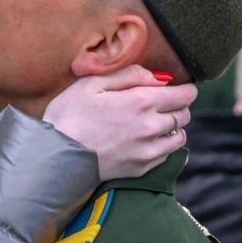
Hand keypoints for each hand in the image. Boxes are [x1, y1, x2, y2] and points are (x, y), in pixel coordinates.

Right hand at [42, 65, 195, 180]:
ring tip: (156, 122)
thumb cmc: (69, 114)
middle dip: (177, 106)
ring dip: (173, 127)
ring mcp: (148, 150)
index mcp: (141, 102)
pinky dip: (163, 145)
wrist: (57, 156)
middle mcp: (151, 127)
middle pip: (184, 114)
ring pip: (180, 136)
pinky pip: (166, 155)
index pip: (184, 95)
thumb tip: (158, 78)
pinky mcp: (141, 168)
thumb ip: (129, 74)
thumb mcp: (92, 82)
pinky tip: (146, 140)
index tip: (177, 87)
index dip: (184, 88)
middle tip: (161, 103)